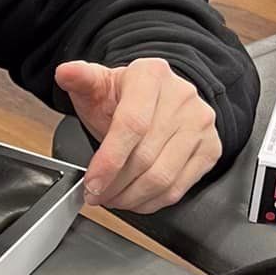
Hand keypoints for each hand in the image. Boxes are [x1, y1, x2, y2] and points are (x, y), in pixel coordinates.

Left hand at [57, 58, 221, 212]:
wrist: (158, 99)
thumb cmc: (124, 96)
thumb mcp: (98, 85)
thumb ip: (80, 80)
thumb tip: (65, 73)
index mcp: (151, 76)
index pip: (132, 125)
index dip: (109, 160)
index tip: (92, 183)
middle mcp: (182, 97)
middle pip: (145, 157)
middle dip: (114, 185)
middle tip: (96, 195)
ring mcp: (200, 124)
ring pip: (163, 177)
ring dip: (131, 197)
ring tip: (112, 198)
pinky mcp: (210, 148)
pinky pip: (179, 187)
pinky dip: (151, 201)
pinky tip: (134, 198)